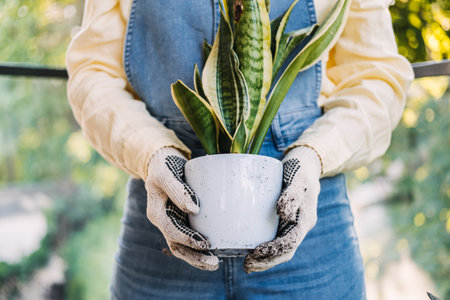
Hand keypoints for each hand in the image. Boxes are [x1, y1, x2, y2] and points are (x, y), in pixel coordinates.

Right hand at [145, 147, 218, 270]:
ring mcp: (172, 223)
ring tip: (215, 263)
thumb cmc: (164, 167)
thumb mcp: (165, 174)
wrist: (161, 163)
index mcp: (156, 212)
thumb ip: (177, 189)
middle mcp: (163, 222)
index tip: (205, 242)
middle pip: (177, 245)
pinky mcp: (181, 221)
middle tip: (214, 262)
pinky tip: (213, 256)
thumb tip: (194, 209)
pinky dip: (198, 250)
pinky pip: (188, 241)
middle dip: (194, 256)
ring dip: (197, 258)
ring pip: (182, 248)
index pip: (171, 230)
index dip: (187, 238)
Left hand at [244, 146, 321, 272]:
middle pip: (286, 252)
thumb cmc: (300, 170)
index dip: (274, 250)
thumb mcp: (298, 178)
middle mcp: (300, 227)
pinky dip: (265, 249)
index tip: (257, 252)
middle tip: (246, 265)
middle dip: (267, 261)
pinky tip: (250, 250)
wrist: (304, 166)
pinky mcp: (284, 223)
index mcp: (305, 220)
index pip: (291, 242)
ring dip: (265, 260)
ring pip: (281, 250)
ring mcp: (293, 226)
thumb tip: (284, 214)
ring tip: (247, 264)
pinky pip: (275, 240)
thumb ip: (292, 194)